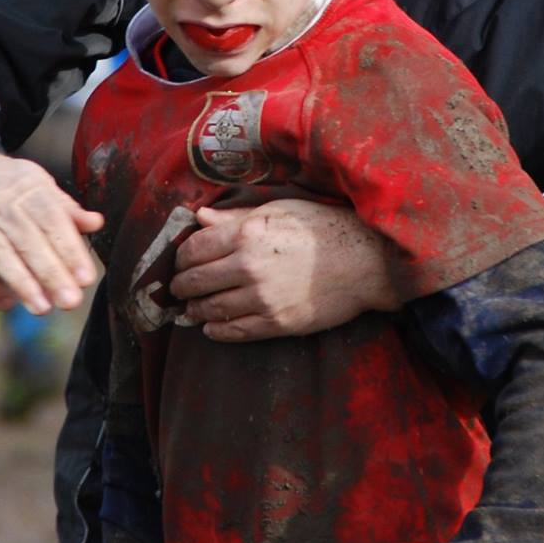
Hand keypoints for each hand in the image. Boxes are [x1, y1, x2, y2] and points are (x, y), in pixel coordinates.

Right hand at [0, 151, 103, 314]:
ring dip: (21, 282)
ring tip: (42, 307)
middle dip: (50, 273)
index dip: (69, 250)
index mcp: (27, 187)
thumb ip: (65, 208)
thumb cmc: (4, 185)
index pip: (52, 220)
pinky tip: (6, 303)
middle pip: (27, 240)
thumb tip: (96, 223)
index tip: (86, 278)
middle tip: (70, 301)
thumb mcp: (36, 185)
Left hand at [167, 198, 399, 341]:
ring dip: (195, 309)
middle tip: (179, 288)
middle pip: (195, 280)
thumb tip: (201, 217)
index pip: (195, 248)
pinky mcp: (278, 323)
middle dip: (181, 285)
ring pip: (211, 308)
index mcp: (247, 233)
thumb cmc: (323, 229)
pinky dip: (217, 330)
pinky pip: (236, 331)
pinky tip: (211, 327)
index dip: (182, 257)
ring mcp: (263, 298)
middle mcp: (249, 266)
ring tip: (192, 307)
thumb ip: (235, 217)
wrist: (364, 262)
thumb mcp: (278, 211)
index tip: (181, 261)